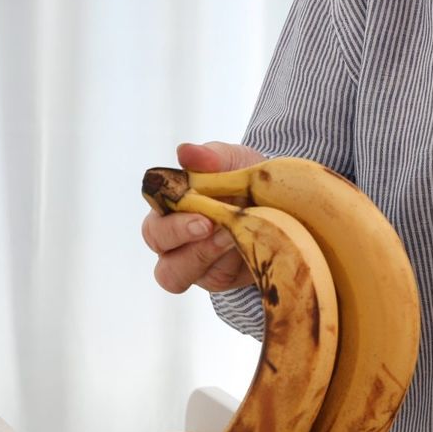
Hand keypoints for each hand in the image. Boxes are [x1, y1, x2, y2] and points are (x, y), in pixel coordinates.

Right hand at [141, 140, 265, 293]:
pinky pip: (218, 280)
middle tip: (216, 229)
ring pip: (186, 278)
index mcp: (169, 215)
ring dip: (211, 258)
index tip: (202, 217)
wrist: (278, 197)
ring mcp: (198, 266)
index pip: (154, 228)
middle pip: (165, 265)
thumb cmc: (242, 178)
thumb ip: (210, 156)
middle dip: (191, 249)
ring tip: (236, 237)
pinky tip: (251, 245)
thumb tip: (185, 152)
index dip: (172, 227)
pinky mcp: (220, 278)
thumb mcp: (233, 161)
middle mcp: (177, 246)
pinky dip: (234, 264)